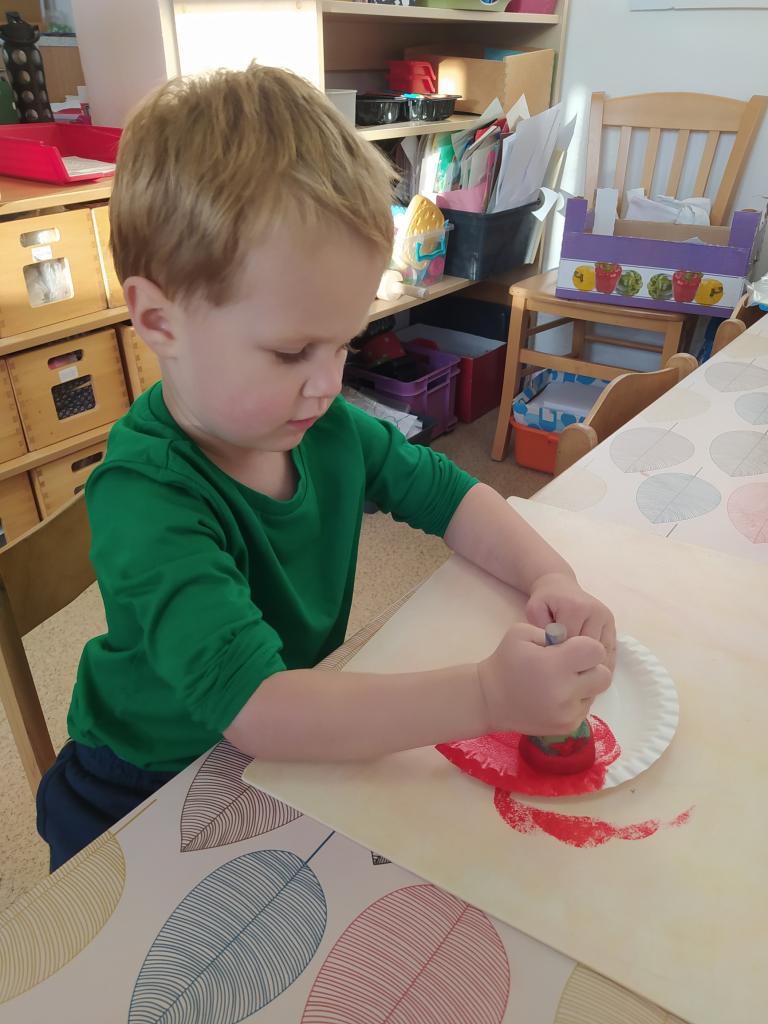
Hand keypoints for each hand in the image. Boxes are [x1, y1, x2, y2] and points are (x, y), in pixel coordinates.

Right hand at [476, 622, 611, 735]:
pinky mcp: (568, 727)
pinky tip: (555, 696)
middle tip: (569, 666)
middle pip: (603, 675)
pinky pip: (584, 708)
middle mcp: (565, 692)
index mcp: (555, 665)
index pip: (596, 651)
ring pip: (595, 693)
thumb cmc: (506, 661)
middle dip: (590, 667)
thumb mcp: (521, 632)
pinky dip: (574, 700)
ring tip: (559, 682)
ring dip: (583, 685)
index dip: (585, 647)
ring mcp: (568, 713)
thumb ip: (552, 633)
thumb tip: (574, 640)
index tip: (570, 649)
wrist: (489, 699)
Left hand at [526, 572, 616, 671]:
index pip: (571, 644)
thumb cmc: (545, 600)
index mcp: (576, 608)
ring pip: (603, 654)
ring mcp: (607, 620)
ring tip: (578, 678)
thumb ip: (540, 628)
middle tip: (566, 677)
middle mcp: (596, 613)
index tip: (552, 666)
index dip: (561, 658)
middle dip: (578, 665)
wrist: (560, 586)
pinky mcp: (612, 626)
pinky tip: (590, 673)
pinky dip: (601, 664)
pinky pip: (610, 651)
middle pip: (589, 651)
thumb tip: (553, 649)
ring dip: (592, 668)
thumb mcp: (535, 610)